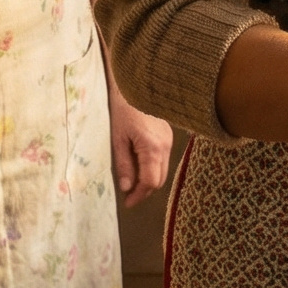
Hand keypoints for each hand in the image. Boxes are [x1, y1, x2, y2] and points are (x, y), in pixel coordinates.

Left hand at [110, 87, 174, 207]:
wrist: (134, 85)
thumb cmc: (122, 109)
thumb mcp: (118, 139)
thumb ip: (124, 164)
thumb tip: (126, 187)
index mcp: (153, 148)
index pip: (151, 182)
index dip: (139, 195)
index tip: (127, 203)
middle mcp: (166, 146)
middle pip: (160, 179)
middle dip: (145, 191)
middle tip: (129, 196)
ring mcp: (169, 141)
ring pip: (163, 170)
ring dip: (149, 180)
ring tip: (132, 183)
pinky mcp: (168, 136)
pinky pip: (163, 160)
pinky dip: (153, 168)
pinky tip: (139, 167)